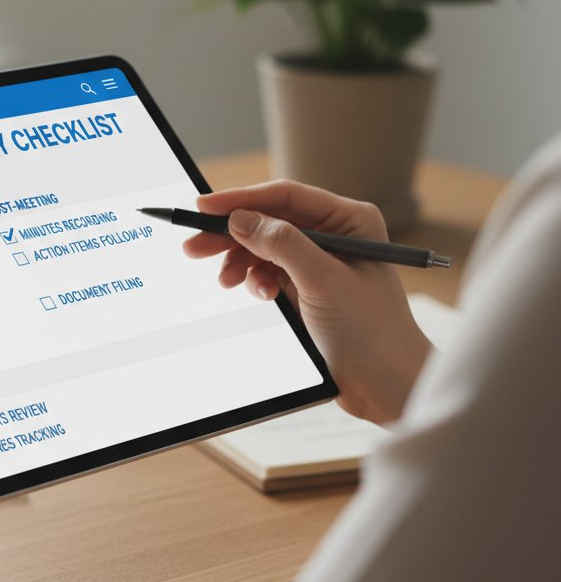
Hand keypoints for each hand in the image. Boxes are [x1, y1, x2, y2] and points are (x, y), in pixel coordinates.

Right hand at [183, 179, 431, 424]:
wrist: (386, 384)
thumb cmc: (373, 332)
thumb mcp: (323, 282)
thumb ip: (283, 244)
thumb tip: (242, 219)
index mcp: (350, 220)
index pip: (285, 197)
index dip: (241, 200)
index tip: (203, 208)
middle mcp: (336, 235)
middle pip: (269, 221)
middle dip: (231, 235)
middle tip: (194, 247)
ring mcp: (320, 262)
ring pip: (264, 248)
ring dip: (241, 262)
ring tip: (225, 281)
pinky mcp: (309, 288)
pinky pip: (269, 273)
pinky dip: (256, 281)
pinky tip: (258, 295)